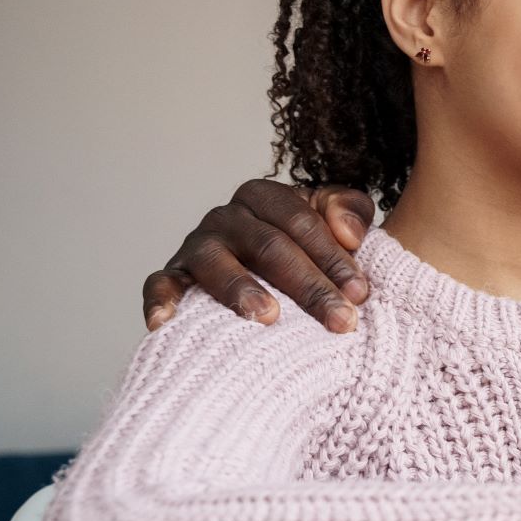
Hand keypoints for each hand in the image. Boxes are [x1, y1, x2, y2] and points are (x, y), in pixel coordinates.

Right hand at [141, 180, 375, 333]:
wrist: (267, 273)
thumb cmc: (307, 248)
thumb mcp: (336, 220)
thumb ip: (350, 210)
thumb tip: (349, 233)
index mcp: (264, 197)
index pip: (301, 223)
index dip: (333, 257)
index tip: (360, 293)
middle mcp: (226, 217)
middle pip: (268, 246)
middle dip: (308, 286)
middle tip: (339, 320)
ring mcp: (196, 246)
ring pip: (216, 262)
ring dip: (242, 289)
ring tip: (269, 317)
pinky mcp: (173, 275)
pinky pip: (160, 283)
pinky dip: (160, 300)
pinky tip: (166, 322)